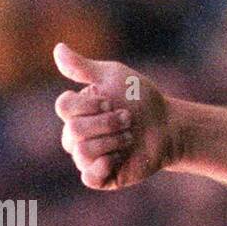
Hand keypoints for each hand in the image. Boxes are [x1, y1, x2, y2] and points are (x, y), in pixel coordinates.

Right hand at [53, 42, 173, 189]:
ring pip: (83, 153)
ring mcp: (87, 157)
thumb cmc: (140, 98)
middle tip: (129, 118)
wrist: (169, 125)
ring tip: (130, 136)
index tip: (111, 100)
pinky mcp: (102, 177)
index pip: (63, 107)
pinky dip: (105, 166)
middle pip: (74, 131)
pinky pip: (89, 177)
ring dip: (114, 141)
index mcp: (76, 111)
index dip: (88, 104)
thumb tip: (57, 48)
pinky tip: (121, 157)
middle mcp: (75, 135)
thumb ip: (84, 67)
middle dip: (108, 123)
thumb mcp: (114, 76)